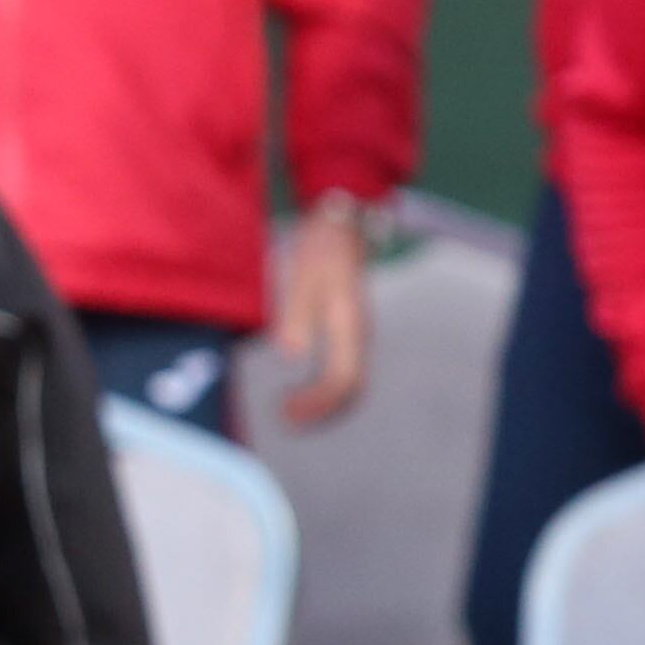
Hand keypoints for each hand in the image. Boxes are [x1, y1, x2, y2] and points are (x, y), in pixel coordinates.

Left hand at [274, 200, 372, 426]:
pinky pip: (342, 368)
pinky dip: (325, 386)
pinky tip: (302, 387)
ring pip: (349, 381)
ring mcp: (355, 333)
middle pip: (350, 388)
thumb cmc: (320, 250)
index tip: (289, 410)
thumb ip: (296, 316)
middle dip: (321, 410)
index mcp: (349, 326)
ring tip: (291, 410)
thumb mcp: (303, 278)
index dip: (318, 402)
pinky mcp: (346, 329)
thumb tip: (290, 353)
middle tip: (286, 419)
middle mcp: (357, 335)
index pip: (343, 379)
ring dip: (323, 401)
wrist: (340, 225)